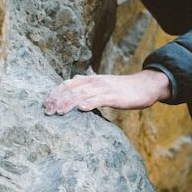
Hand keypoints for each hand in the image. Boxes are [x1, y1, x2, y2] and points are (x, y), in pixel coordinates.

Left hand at [44, 69, 170, 114]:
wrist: (145, 85)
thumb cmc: (123, 88)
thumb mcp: (103, 85)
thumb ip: (89, 86)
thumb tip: (74, 87)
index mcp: (91, 79)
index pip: (68, 83)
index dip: (55, 92)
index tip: (45, 103)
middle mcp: (96, 82)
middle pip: (72, 88)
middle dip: (58, 99)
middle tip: (47, 111)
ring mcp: (105, 88)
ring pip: (83, 93)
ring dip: (69, 103)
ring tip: (59, 112)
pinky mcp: (115, 96)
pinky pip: (100, 99)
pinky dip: (90, 103)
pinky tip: (82, 109)